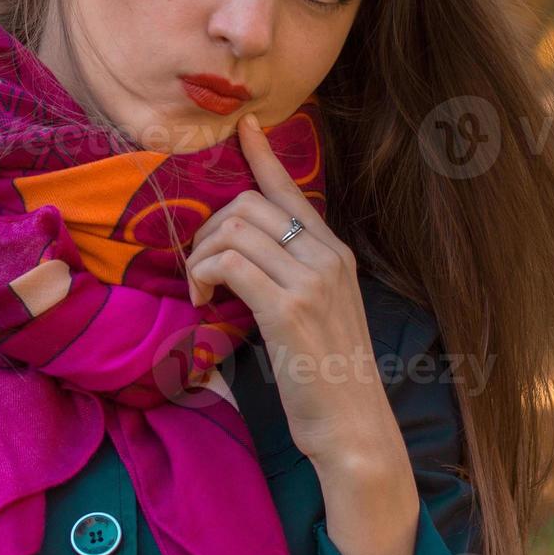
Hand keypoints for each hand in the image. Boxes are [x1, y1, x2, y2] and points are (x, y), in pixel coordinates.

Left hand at [183, 112, 407, 474]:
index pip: (292, 191)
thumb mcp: (319, 315)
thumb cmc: (328, 379)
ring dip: (202, 256)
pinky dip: (205, 276)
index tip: (243, 126)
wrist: (354, 428)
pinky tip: (203, 301)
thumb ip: (292, 278)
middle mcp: (327, 257)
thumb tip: (247, 258)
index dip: (262, 155)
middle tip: (199, 270)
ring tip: (200, 290)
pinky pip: (230, 265)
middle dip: (210, 229)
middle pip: (250, 205)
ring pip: (235, 231)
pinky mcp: (288, 309)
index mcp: (335, 253)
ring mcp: (310, 281)